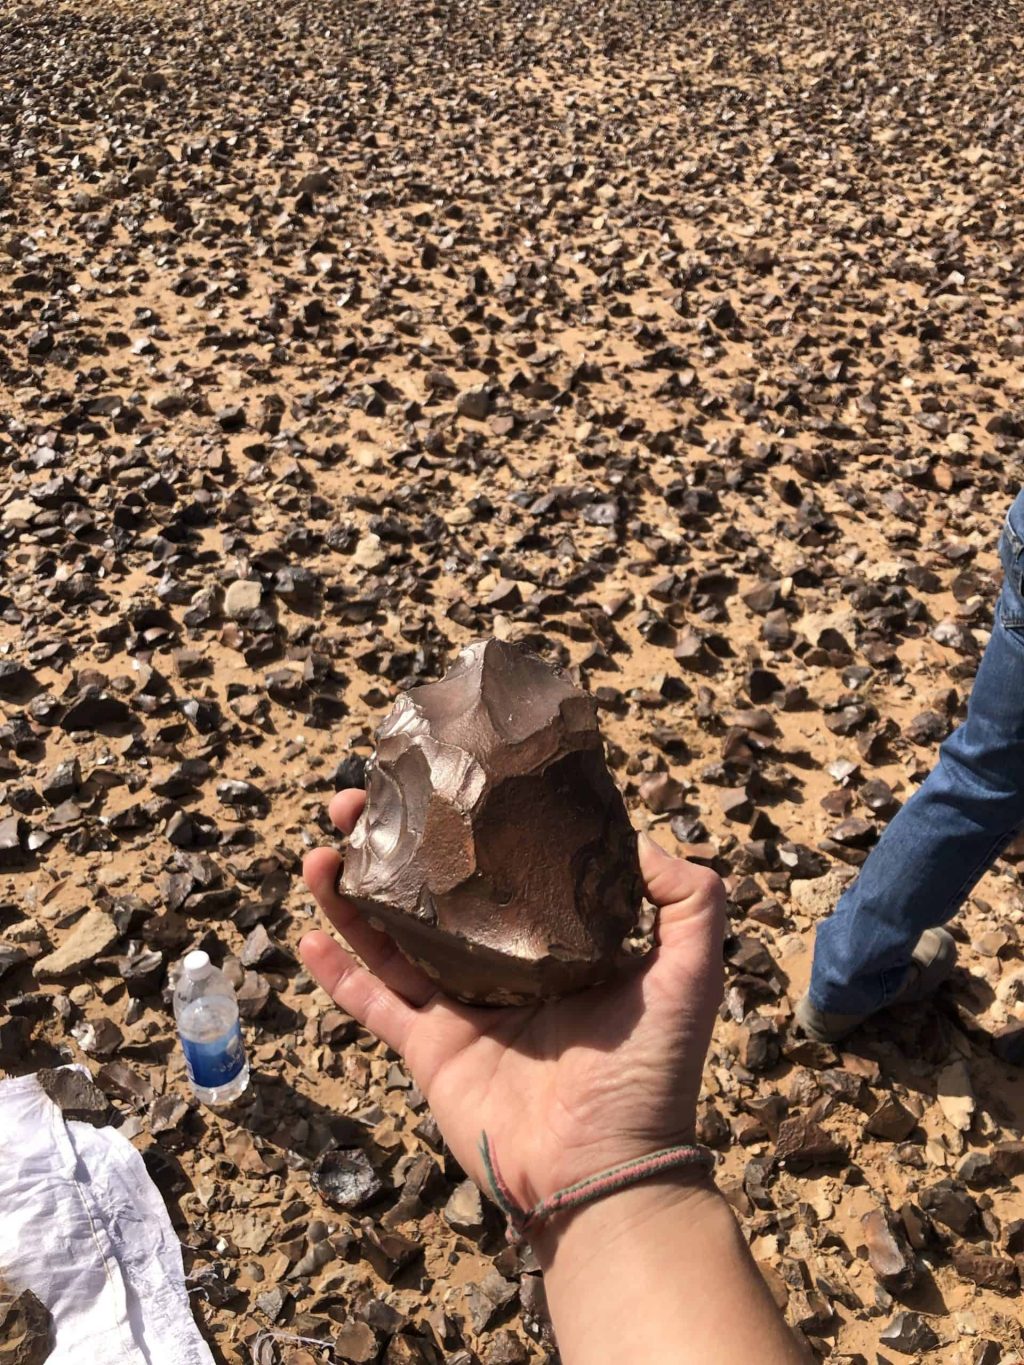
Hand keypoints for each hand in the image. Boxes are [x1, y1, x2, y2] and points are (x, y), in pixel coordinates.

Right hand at [301, 789, 724, 1222]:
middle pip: (432, 892)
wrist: (606, 1169)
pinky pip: (374, 1004)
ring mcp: (461, 1007)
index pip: (504, 866)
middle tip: (354, 804)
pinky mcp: (429, 1050)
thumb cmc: (651, 1069)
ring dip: (350, 895)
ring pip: (390, 937)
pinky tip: (309, 935)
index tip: (439, 779)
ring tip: (320, 851)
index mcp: (556, 941)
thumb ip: (687, 897)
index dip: (469, 824)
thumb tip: (637, 836)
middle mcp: (503, 964)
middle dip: (390, 846)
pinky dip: (339, 974)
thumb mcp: (690, 969)